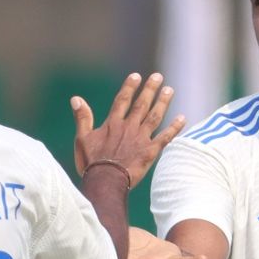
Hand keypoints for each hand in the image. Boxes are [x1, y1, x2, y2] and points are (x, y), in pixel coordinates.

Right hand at [71, 72, 185, 189]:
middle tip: (158, 76)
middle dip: (150, 89)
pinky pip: (165, 137)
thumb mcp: (82, 139)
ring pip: (155, 116)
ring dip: (162, 102)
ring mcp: (141, 139)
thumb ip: (82, 118)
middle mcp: (129, 127)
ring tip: (169, 90)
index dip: (129, 87)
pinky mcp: (150, 152)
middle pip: (141, 104)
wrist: (105, 181)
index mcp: (113, 124)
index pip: (122, 100)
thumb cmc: (91, 163)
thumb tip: (76, 99)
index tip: (136, 76)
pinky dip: (174, 128)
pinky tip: (182, 118)